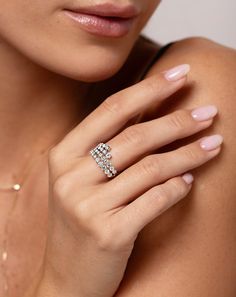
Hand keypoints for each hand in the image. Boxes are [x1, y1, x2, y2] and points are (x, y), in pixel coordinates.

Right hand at [34, 65, 221, 296]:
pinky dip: (177, 189)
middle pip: (136, 136)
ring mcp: (88, 206)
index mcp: (63, 155)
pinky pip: (155, 200)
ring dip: (188, 155)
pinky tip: (189, 183)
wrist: (66, 277)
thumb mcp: (82, 179)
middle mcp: (71, 177)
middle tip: (209, 112)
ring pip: (151, 168)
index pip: (112, 110)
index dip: (149, 88)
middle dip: (178, 121)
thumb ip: (108, 148)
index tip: (180, 74)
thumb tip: (152, 113)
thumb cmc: (78, 221)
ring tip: (214, 145)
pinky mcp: (108, 233)